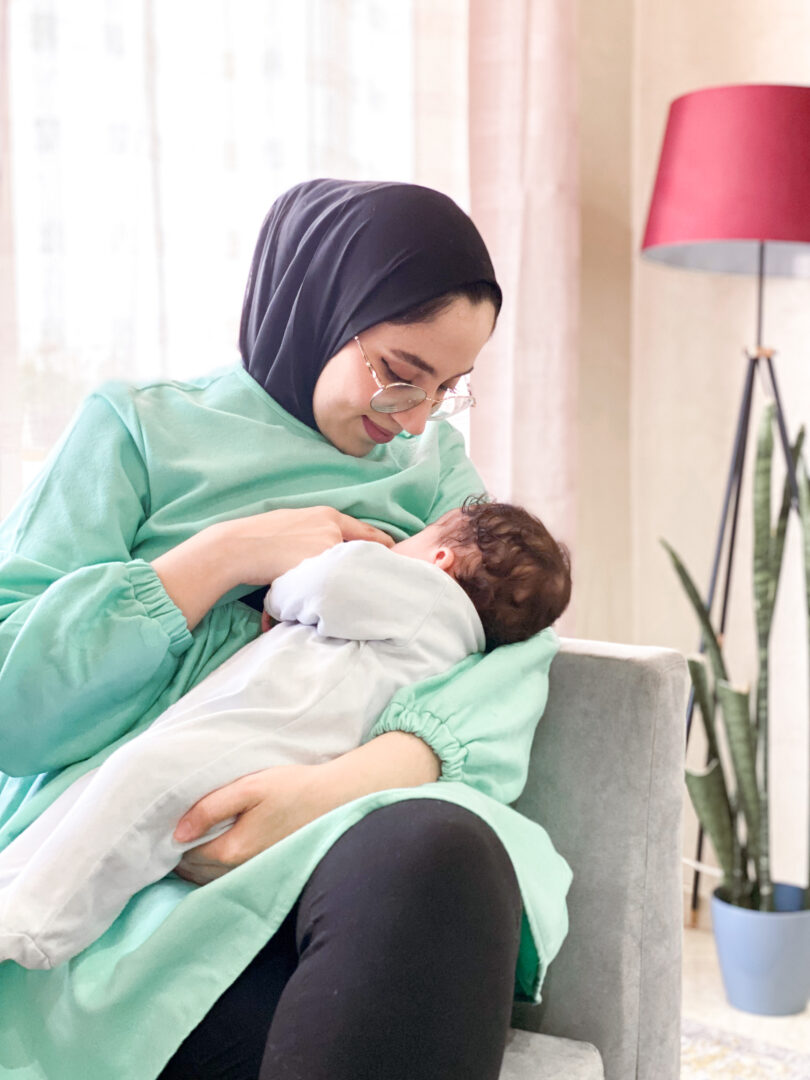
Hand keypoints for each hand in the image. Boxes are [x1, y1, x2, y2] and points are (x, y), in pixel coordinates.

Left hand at [173, 764, 328, 884]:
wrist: (334, 799)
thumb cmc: (292, 788)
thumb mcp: (249, 787)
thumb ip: (210, 808)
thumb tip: (177, 833)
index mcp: (233, 850)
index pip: (185, 855)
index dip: (171, 841)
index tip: (166, 823)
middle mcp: (240, 871)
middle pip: (194, 872)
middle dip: (179, 856)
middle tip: (172, 832)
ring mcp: (254, 876)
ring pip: (208, 880)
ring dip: (194, 865)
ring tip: (190, 841)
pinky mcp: (265, 873)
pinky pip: (226, 880)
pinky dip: (212, 870)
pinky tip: (214, 850)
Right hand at [219, 506, 393, 587]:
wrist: (239, 546)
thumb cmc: (261, 535)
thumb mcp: (295, 521)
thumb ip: (320, 531)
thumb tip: (335, 546)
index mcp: (328, 515)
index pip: (367, 532)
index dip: (383, 544)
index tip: (395, 553)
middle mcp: (332, 530)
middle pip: (361, 553)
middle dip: (366, 567)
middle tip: (376, 579)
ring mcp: (325, 549)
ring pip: (346, 571)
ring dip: (345, 582)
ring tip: (343, 594)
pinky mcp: (315, 569)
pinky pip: (330, 585)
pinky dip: (331, 592)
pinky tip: (326, 599)